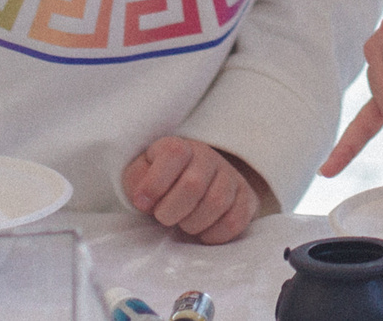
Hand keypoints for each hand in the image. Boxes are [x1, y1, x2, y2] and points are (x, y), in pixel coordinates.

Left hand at [123, 136, 270, 243]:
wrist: (191, 185)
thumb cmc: (160, 183)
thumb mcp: (140, 176)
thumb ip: (137, 182)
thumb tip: (144, 200)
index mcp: (180, 148)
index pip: (174, 154)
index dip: (155, 183)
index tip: (142, 203)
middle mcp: (209, 157)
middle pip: (193, 185)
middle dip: (171, 211)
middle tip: (164, 217)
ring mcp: (231, 177)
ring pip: (217, 202)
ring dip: (193, 223)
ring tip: (183, 223)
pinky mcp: (246, 199)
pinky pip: (235, 221)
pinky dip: (214, 234)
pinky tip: (202, 232)